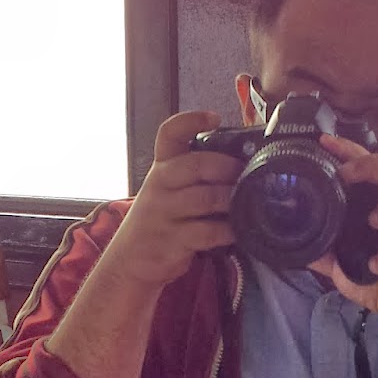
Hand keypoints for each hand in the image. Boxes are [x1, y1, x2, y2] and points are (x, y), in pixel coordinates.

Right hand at [102, 110, 240, 289]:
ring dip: (232, 200)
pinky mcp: (172, 241)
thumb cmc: (159, 220)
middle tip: (245, 173)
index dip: (191, 120)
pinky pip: (208, 232)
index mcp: (161, 167)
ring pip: (205, 198)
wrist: (130, 260)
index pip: (170, 133)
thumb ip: (194, 175)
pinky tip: (238, 230)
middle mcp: (160, 185)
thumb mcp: (167, 190)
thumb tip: (241, 162)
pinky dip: (229, 230)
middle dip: (227, 167)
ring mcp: (164, 213)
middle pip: (196, 165)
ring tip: (248, 202)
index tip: (214, 118)